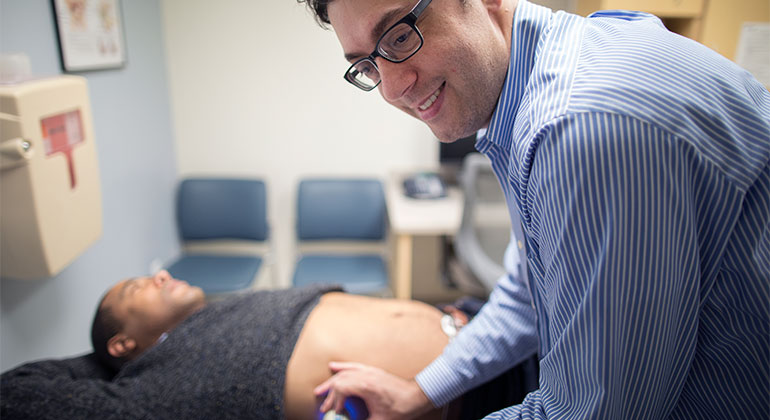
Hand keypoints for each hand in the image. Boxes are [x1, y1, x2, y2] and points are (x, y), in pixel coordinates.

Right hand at [314, 361, 431, 419]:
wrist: (417, 396)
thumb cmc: (401, 407)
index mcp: (366, 386)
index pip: (341, 389)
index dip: (334, 402)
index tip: (335, 412)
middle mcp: (366, 375)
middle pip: (340, 381)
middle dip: (329, 394)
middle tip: (323, 405)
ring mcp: (369, 371)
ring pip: (344, 373)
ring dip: (332, 381)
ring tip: (320, 389)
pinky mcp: (373, 371)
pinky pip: (353, 366)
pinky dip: (342, 367)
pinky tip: (334, 366)